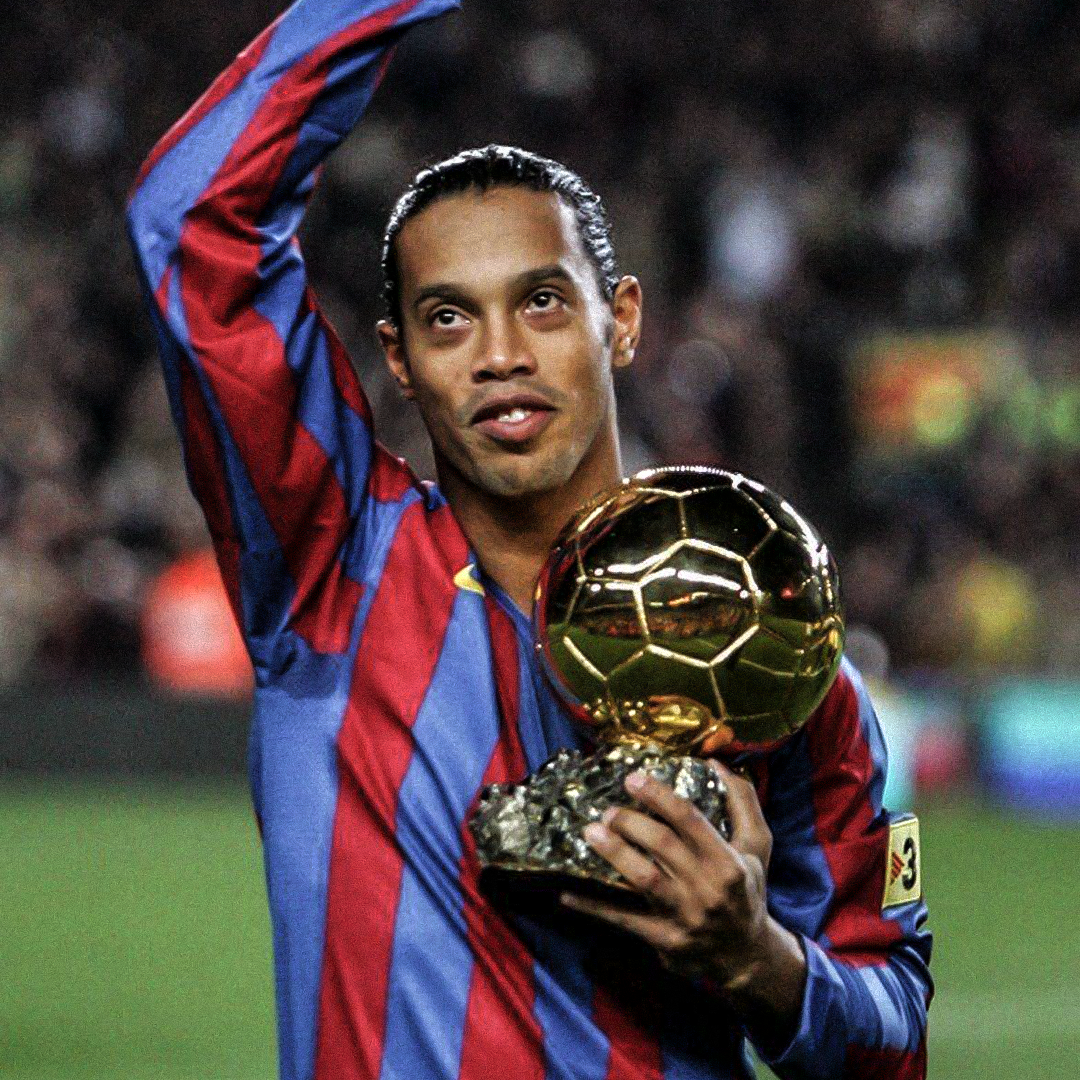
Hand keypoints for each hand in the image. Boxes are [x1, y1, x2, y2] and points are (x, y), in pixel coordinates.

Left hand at [561, 759, 797, 999]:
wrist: (747, 955)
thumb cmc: (746, 890)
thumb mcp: (756, 846)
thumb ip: (742, 802)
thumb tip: (715, 763)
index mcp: (729, 861)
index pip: (690, 820)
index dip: (659, 796)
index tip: (632, 779)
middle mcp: (708, 888)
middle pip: (663, 846)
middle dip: (630, 822)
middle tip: (606, 810)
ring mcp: (686, 916)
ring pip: (644, 879)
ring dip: (614, 854)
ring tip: (589, 834)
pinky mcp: (666, 940)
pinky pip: (624, 920)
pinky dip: (594, 907)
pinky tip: (568, 893)